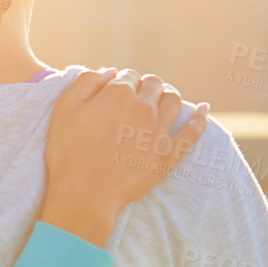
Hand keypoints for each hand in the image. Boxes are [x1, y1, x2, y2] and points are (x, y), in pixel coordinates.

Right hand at [40, 68, 210, 244]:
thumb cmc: (69, 152)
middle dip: (145, 86)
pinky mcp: (169, 155)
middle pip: (153, 84)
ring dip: (167, 95)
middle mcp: (143, 108)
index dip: (121, 82)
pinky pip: (192, 132)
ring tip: (160, 101)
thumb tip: (109, 72)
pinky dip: (200, 118)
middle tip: (136, 98)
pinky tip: (204, 109)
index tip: (115, 93)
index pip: (128, 75)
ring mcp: (159, 131)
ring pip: (174, 100)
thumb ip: (86, 82)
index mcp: (118, 93)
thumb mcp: (64, 109)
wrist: (84, 194)